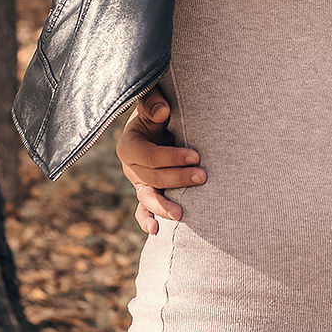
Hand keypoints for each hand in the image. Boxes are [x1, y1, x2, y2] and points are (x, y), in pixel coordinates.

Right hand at [117, 89, 204, 233]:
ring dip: (163, 206)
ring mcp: (138, 182)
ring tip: (181, 215)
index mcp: (128, 145)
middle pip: (152, 178)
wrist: (160, 123)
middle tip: (203, 176)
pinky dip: (147, 219)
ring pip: (147, 198)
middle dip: (178, 178)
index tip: (196, 156)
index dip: (172, 157)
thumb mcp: (154, 102)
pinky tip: (156, 230)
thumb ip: (154, 102)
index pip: (149, 156)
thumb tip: (163, 111)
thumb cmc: (159, 111)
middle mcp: (130, 167)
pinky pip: (144, 209)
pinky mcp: (147, 192)